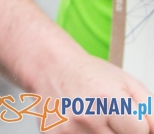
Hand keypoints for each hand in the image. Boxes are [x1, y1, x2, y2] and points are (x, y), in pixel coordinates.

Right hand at [26, 49, 153, 132]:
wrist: (50, 66)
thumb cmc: (90, 74)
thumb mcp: (130, 85)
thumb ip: (151, 113)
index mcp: (110, 102)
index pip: (140, 133)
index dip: (137, 126)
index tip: (126, 117)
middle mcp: (87, 117)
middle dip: (119, 130)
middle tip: (109, 117)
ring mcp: (69, 129)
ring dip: (100, 133)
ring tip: (92, 117)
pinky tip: (78, 122)